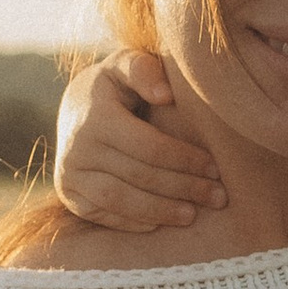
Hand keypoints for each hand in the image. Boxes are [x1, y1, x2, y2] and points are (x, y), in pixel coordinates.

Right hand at [54, 54, 225, 232]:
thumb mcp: (125, 66)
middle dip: (183, 188)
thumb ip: (144, 70)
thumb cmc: (115, 87)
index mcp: (95, 115)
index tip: (216, 167)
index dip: (185, 159)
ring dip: (162, 211)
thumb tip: (165, 95)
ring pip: (122, 201)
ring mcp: (70, 174)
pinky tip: (163, 222)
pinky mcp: (70, 196)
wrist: (75, 110)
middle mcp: (77, 147)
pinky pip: (106, 215)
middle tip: (218, 197)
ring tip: (193, 215)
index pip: (149, 146)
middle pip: (140, 176)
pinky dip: (135, 222)